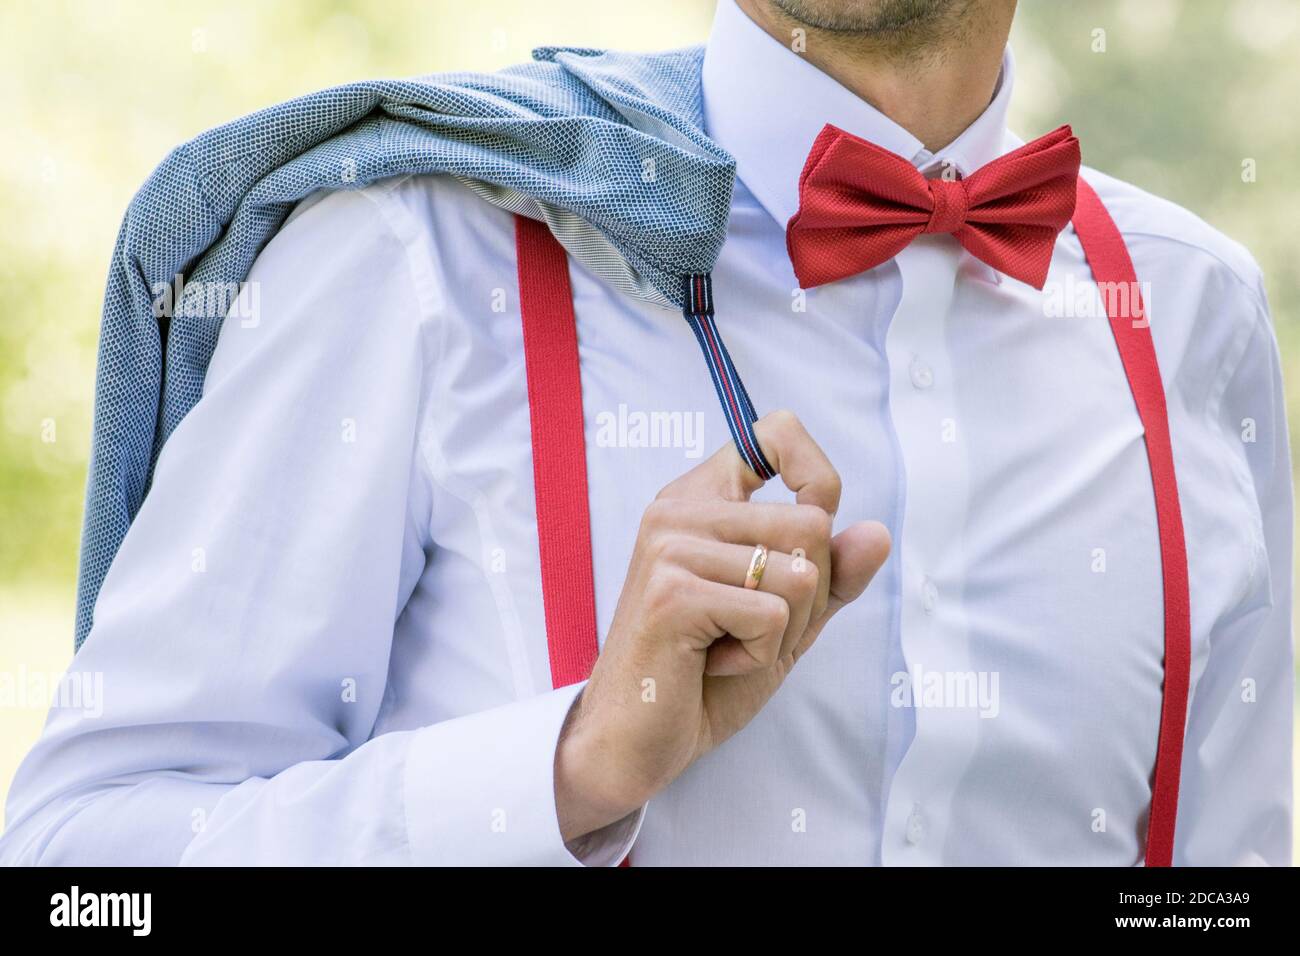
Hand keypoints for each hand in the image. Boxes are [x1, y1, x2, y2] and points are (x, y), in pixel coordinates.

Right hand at [555, 410, 890, 839]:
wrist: (635, 740)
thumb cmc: (704, 676)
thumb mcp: (784, 620)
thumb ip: (830, 577)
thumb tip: (879, 533)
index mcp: (699, 499)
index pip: (774, 433)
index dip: (816, 473)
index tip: (810, 515)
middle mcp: (678, 510)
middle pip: (811, 522)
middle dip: (808, 596)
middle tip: (751, 628)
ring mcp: (670, 547)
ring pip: (800, 573)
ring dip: (785, 631)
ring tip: (727, 645)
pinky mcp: (672, 594)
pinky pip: (774, 615)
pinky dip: (760, 655)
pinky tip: (712, 662)